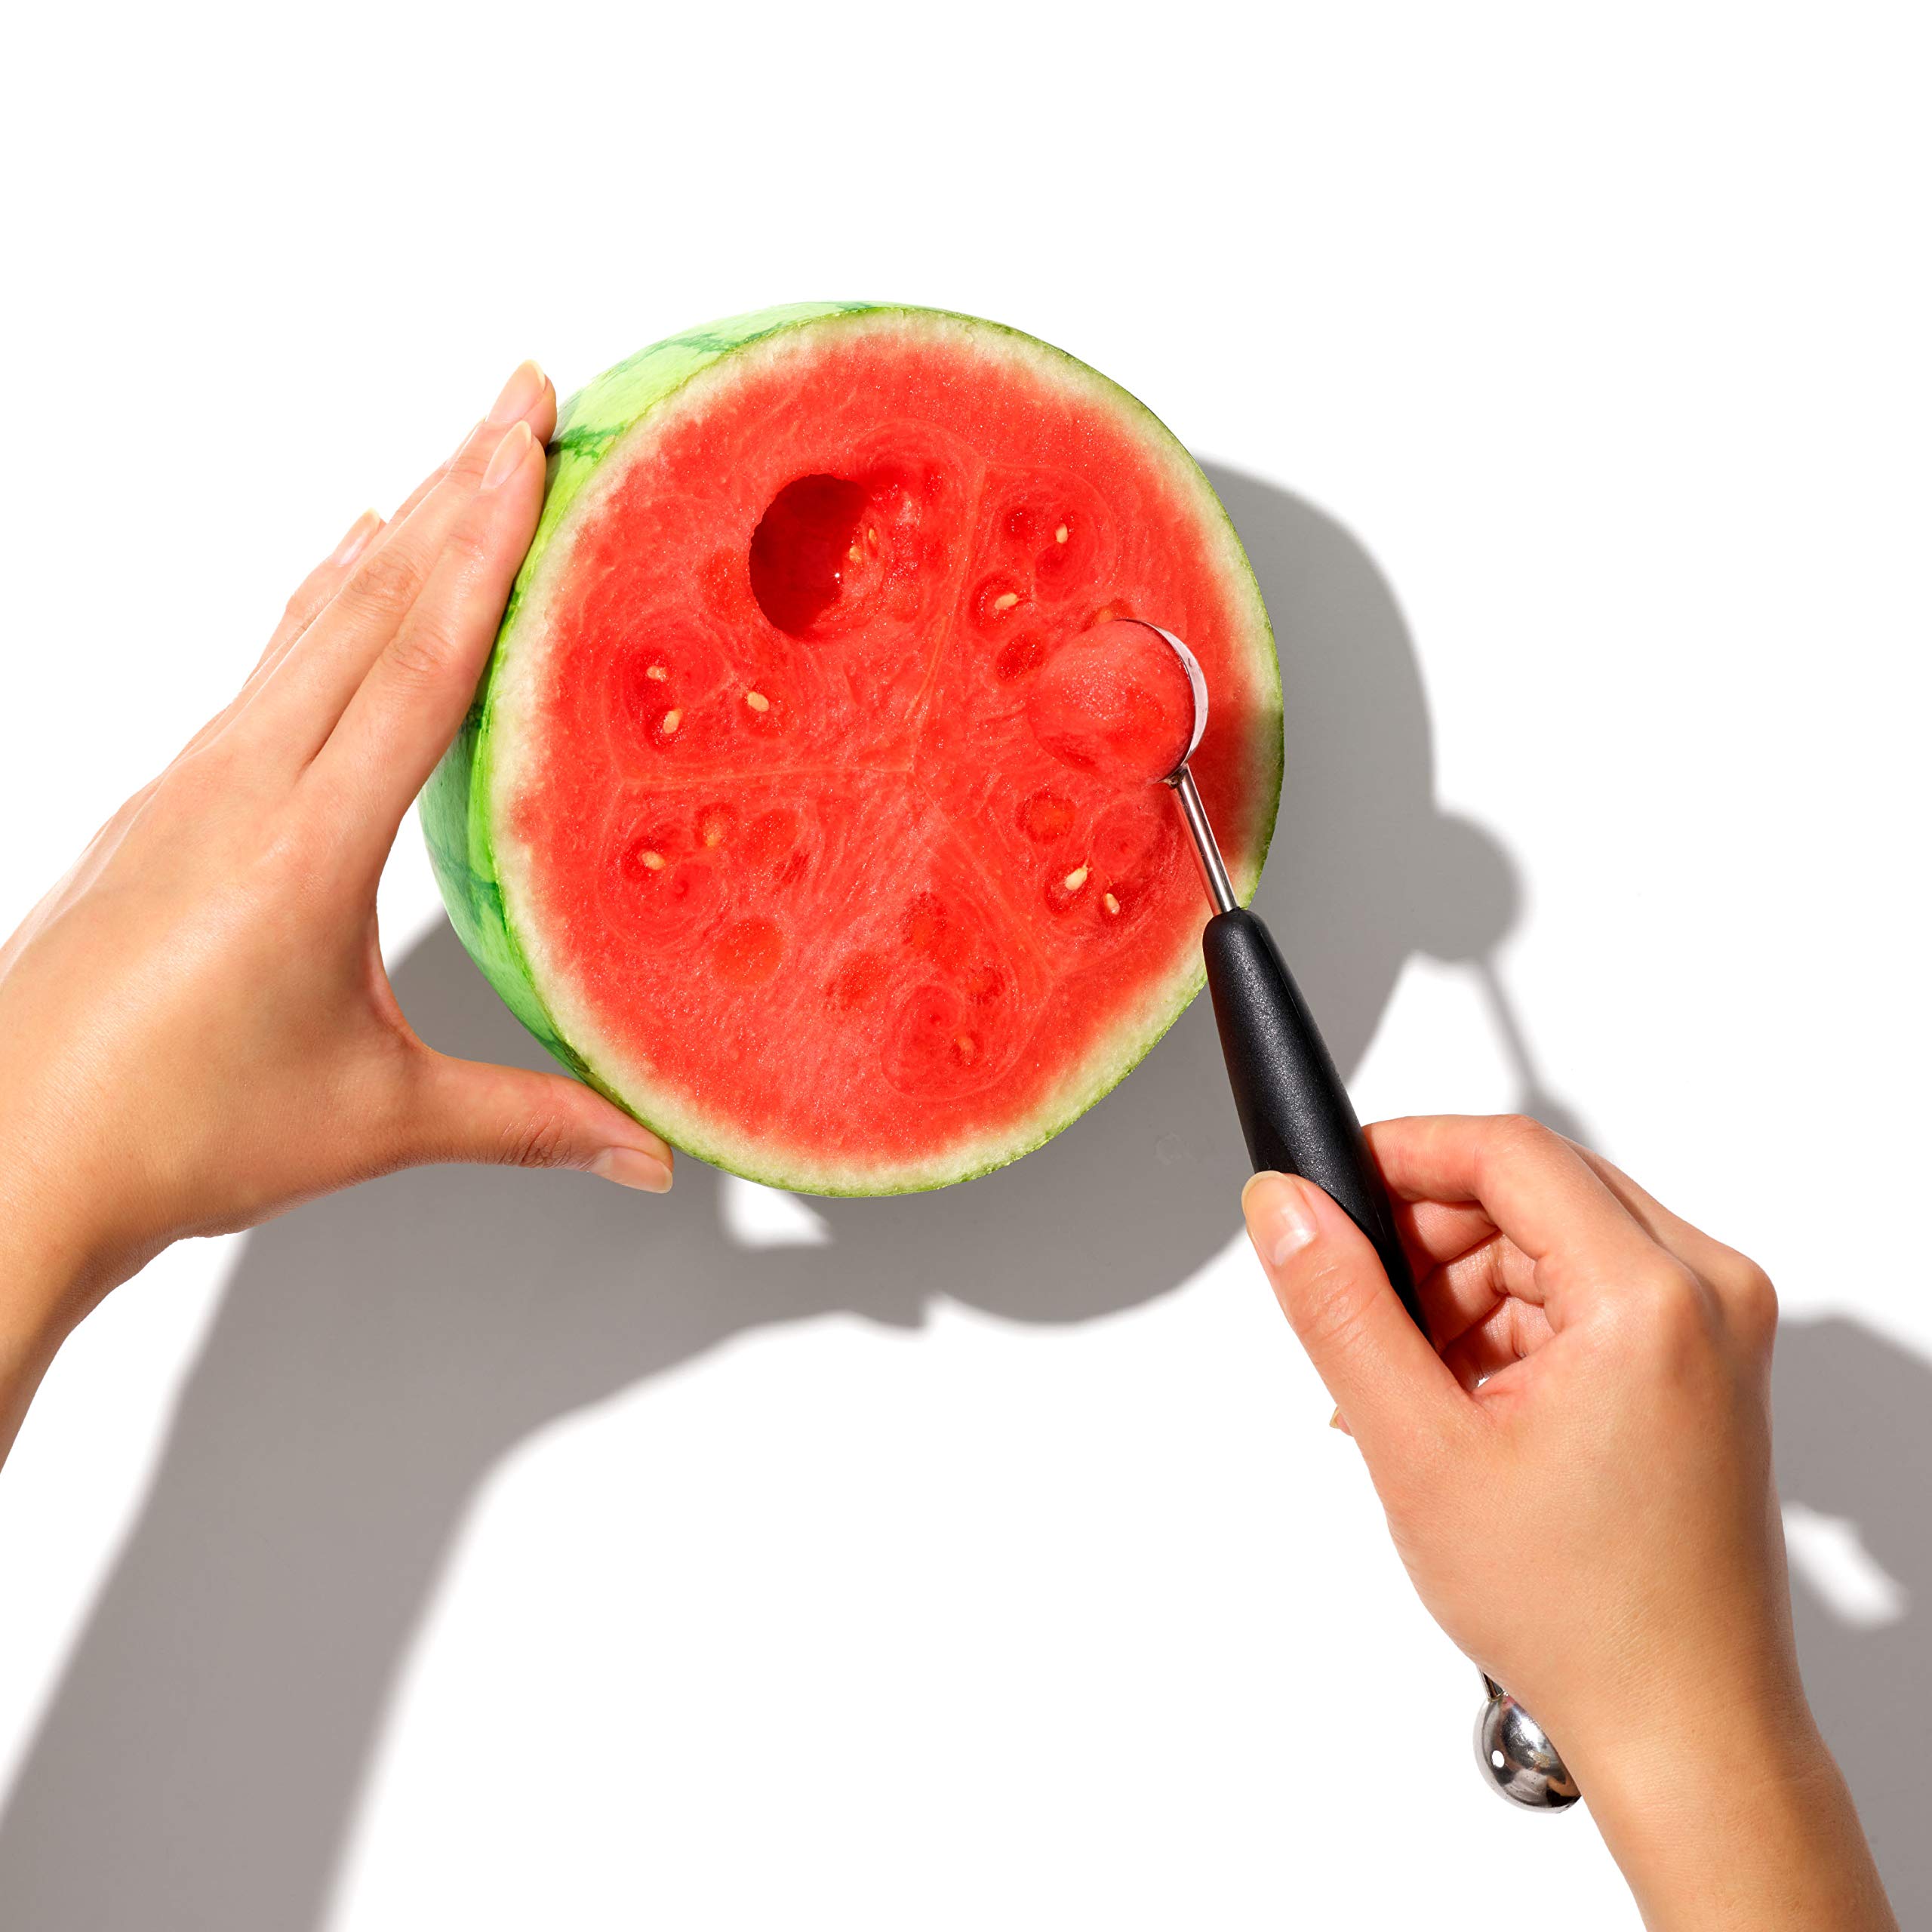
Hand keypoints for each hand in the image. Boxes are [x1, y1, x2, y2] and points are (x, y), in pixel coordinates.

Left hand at [0, 362, 674, 1451]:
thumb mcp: (375, 1120)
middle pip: (368, 605)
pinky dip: (324, 597)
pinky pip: (267, 665)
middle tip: (516, 398)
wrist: (6, 1156)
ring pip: (310, 622)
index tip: (526, 451)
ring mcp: (196, 782)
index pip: (417, 666)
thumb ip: (528, 1120)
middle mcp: (242, 786)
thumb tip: (647, 1149)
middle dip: (452, 488)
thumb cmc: (171, 1132)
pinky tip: (344, 565)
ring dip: (395, 532)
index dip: (483, 550)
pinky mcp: (174, 799)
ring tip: (456, 459)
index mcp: (304, 847)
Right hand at [1242, 1117, 1893, 1929]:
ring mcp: (1715, 1326)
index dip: (1402, 1154)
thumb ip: (1338, 1308)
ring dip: (1459, 1295)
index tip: (1331, 1189)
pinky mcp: (1703, 1358)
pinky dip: (1505, 1330)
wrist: (1684, 1724)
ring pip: (1547, 1241)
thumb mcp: (1418, 1448)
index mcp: (1652, 1297)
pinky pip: (1580, 1291)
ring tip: (1409, 1395)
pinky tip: (1457, 1406)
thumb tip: (1285, 1206)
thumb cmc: (1581, 1613)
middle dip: (1426, 1248)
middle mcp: (1707, 1291)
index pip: (1507, 1151)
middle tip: (1364, 1324)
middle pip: (1528, 1192)